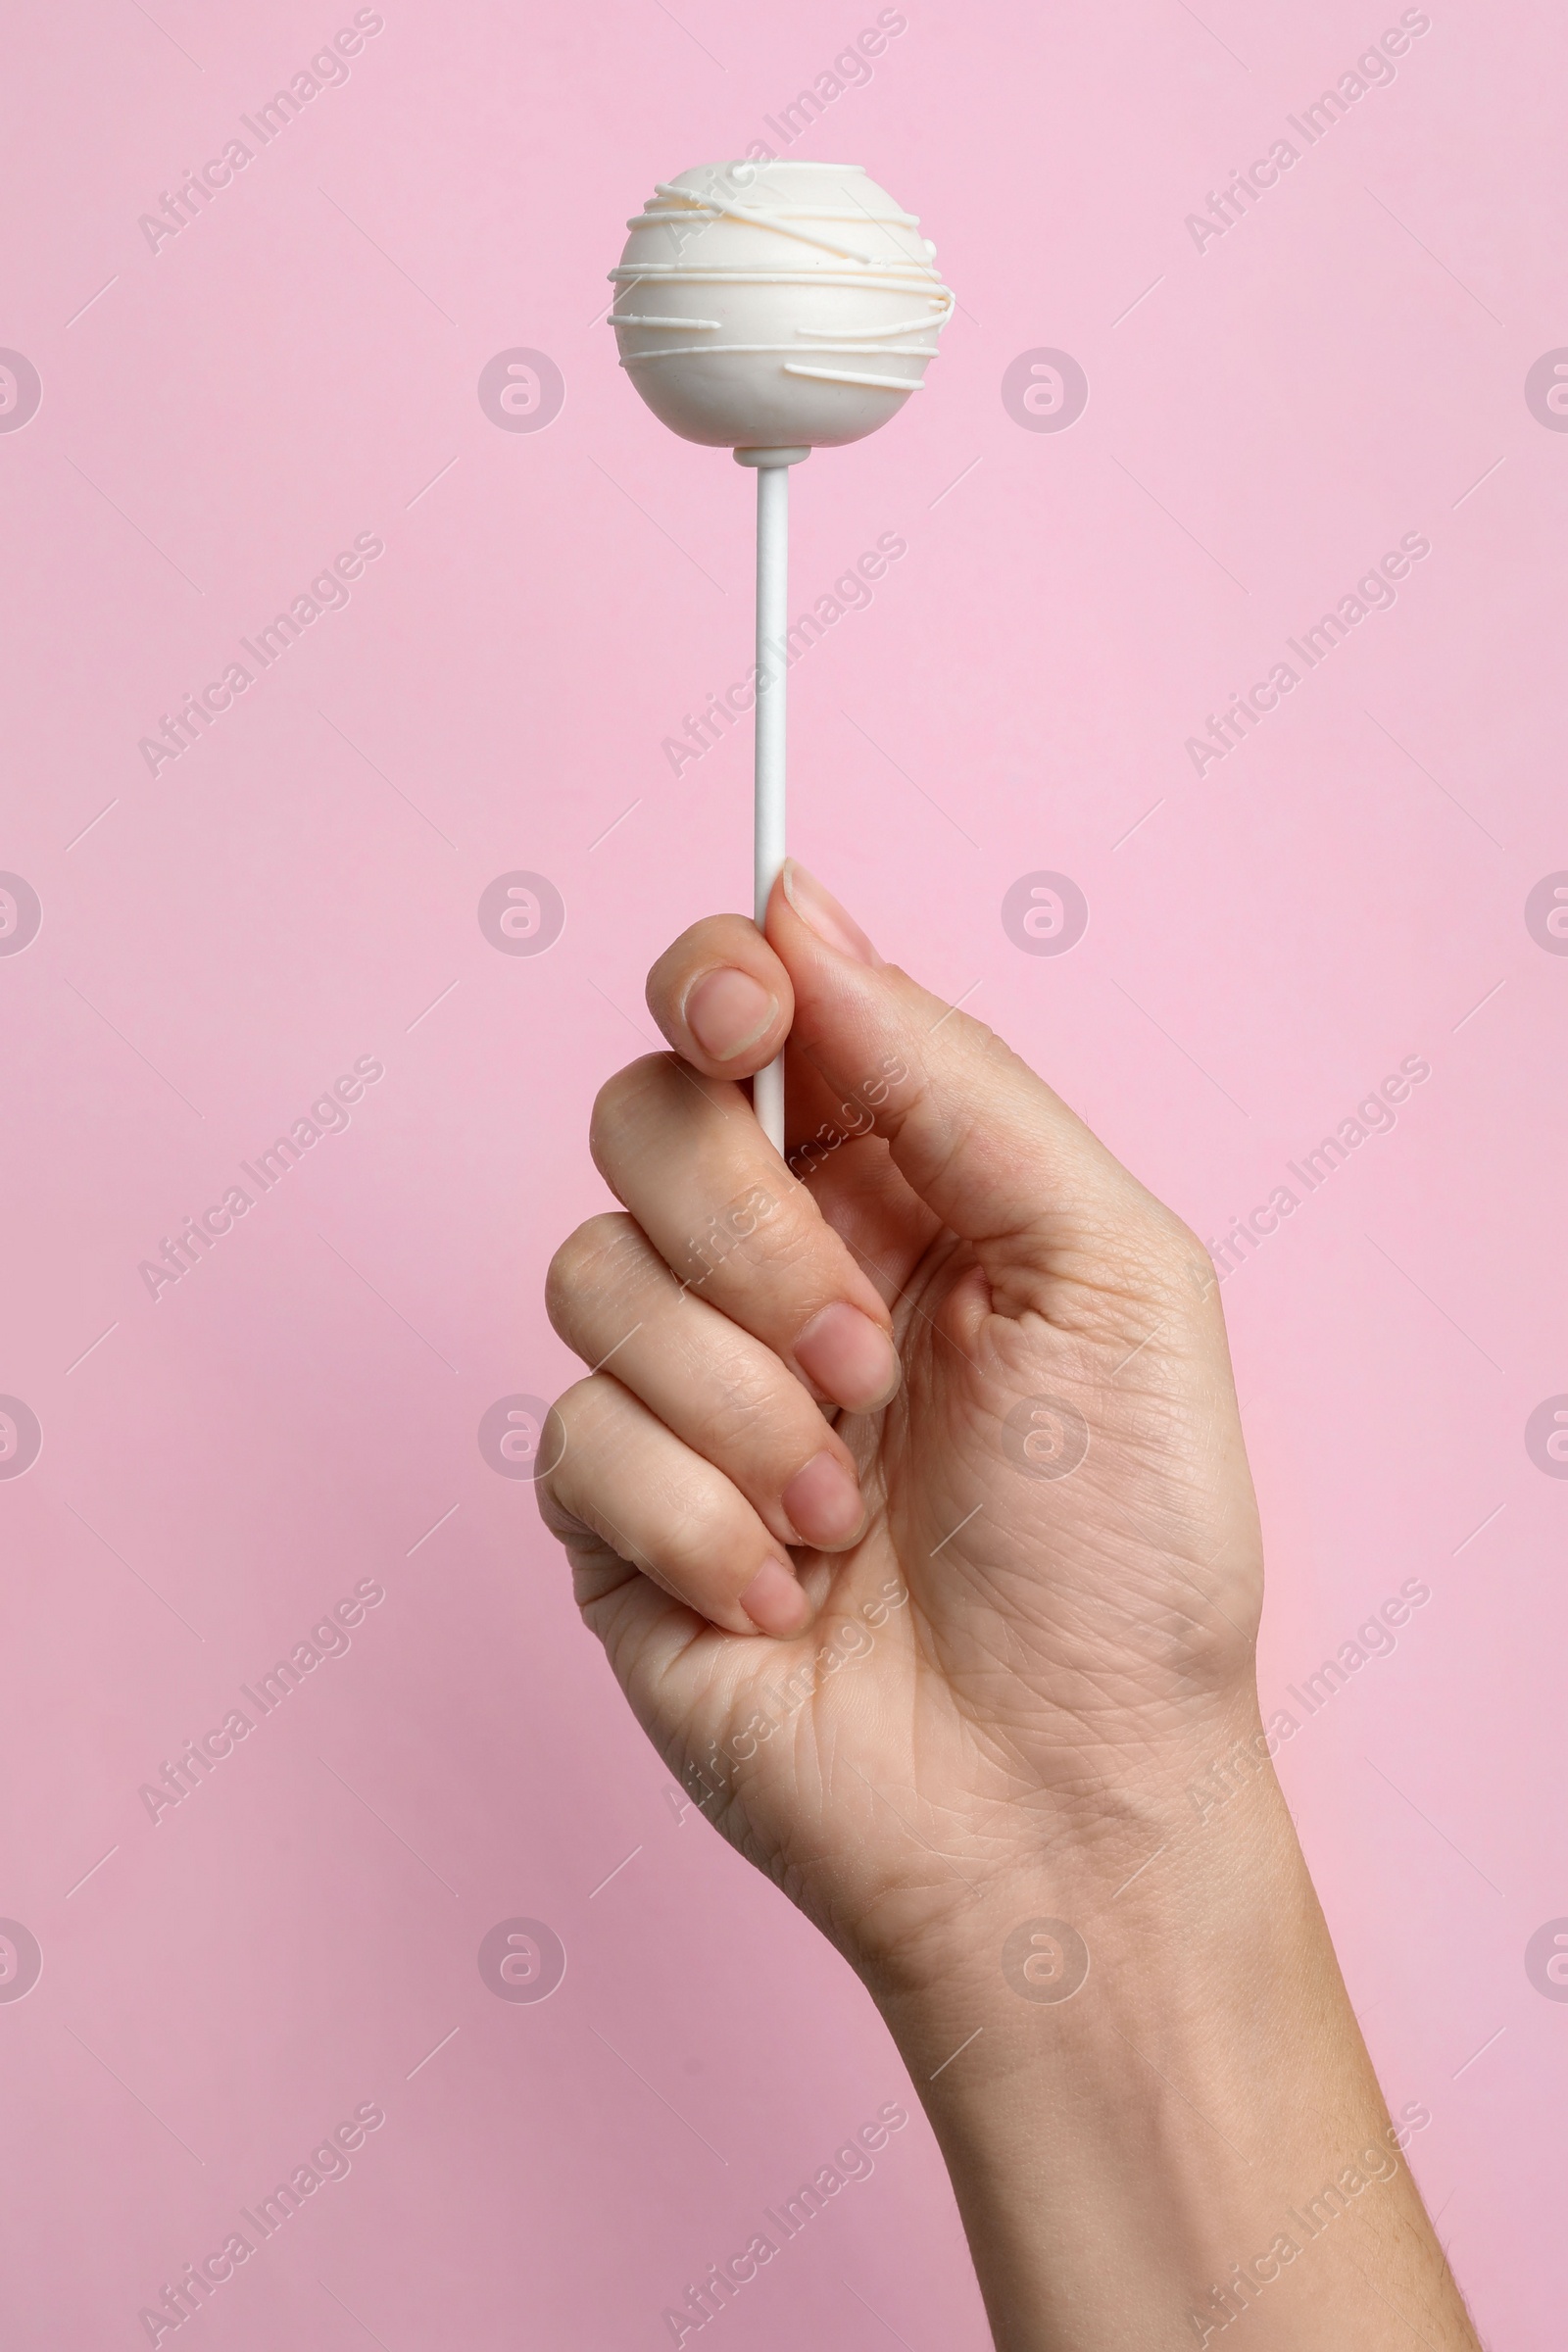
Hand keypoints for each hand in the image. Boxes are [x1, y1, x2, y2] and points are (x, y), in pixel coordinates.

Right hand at [539, 860, 1264, 1990]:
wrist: (1068, 1800)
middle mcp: (772, 1268)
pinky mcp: (611, 1520)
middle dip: (747, 1232)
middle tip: (865, 1356)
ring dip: (742, 1402)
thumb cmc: (1128, 1547)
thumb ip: (954, 1080)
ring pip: (590, 1274)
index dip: (719, 978)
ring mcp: (682, 1393)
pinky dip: (702, 1520)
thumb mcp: (1109, 1270)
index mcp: (896, 1186)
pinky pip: (574, 1439)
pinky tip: (789, 1597)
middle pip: (642, 1117)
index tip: (746, 1005)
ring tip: (853, 1504)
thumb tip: (800, 905)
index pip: (747, 1014)